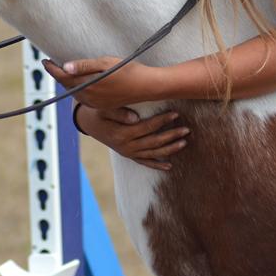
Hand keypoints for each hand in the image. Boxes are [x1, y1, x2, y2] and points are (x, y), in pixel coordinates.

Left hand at [43, 57, 166, 109]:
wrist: (147, 87)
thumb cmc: (128, 71)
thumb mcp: (105, 63)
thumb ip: (84, 66)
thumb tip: (64, 67)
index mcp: (88, 85)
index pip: (63, 77)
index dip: (52, 68)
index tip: (44, 60)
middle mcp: (89, 97)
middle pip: (67, 85)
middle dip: (58, 75)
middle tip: (51, 63)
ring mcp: (95, 103)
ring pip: (74, 92)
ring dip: (68, 82)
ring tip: (63, 71)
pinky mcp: (101, 105)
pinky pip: (84, 97)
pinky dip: (77, 88)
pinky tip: (79, 82)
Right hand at [74, 104, 188, 170]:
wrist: (89, 123)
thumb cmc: (98, 112)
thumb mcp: (104, 109)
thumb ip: (119, 112)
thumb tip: (136, 117)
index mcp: (122, 134)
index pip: (147, 127)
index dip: (162, 120)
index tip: (176, 113)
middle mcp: (127, 146)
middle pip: (154, 142)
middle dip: (172, 136)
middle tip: (187, 130)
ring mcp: (128, 153)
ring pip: (153, 154)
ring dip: (170, 149)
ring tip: (184, 143)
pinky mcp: (128, 156)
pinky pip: (145, 163)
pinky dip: (157, 165)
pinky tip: (169, 166)